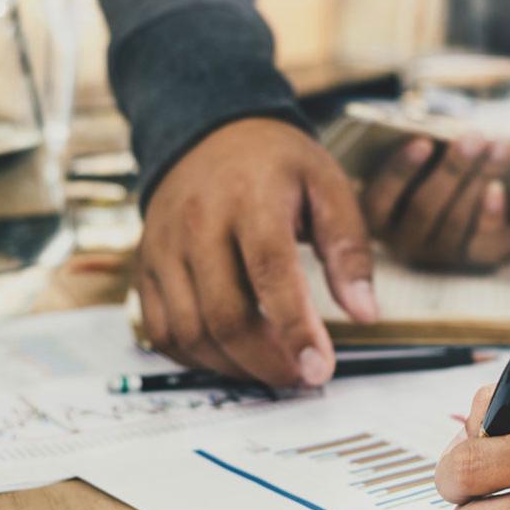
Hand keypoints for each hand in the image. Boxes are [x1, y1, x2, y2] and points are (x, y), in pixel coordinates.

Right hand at [136, 117, 377, 385]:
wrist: (209, 132)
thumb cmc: (278, 164)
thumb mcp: (329, 187)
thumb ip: (349, 250)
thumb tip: (364, 312)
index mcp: (250, 199)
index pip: (269, 273)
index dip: (295, 329)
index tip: (320, 369)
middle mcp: (197, 225)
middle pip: (223, 315)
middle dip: (266, 361)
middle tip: (303, 377)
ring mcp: (163, 249)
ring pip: (189, 331)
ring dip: (234, 366)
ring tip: (274, 369)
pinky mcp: (145, 268)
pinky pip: (161, 330)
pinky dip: (196, 358)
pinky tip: (233, 358)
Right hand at [363, 136, 509, 268]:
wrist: (473, 215)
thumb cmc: (436, 177)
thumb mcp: (422, 167)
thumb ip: (425, 155)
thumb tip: (446, 138)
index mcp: (379, 217)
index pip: (380, 199)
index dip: (400, 170)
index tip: (424, 142)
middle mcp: (403, 242)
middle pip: (424, 208)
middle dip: (452, 169)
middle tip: (474, 139)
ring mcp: (438, 254)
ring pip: (456, 219)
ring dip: (481, 178)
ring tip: (500, 148)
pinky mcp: (471, 259)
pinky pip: (481, 238)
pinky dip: (490, 211)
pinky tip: (499, 186)